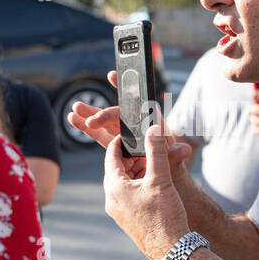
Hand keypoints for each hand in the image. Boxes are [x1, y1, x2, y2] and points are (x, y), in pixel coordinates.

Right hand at [68, 70, 194, 175]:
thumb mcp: (174, 163)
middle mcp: (136, 127)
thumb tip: (184, 149)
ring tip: (74, 110)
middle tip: (87, 114)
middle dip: (101, 111)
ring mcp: (124, 135)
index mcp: (150, 125)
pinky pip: (100, 135)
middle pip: (117, 114)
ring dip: (90, 116)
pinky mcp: (115, 145)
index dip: (126, 90)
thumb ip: (174, 155)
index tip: (112, 76)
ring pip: (105, 123)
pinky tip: (74, 121)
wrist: (166, 183)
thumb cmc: (172, 170)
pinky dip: (87, 129)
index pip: (138, 105)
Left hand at [104, 124, 192, 259]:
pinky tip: (155, 184)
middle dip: (133, 155)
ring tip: (155, 163)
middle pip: (117, 167)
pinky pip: (128, 194)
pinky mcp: (127, 219)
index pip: (111, 153)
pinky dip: (139, 184)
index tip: (137, 131)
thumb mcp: (161, 180)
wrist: (172, 251)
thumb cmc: (165, 216)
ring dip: (137, 170)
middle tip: (150, 146)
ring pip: (124, 181)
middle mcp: (111, 199)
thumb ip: (156, 152)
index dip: (124, 139)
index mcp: (114, 187)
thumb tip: (153, 128)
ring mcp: (118, 211)